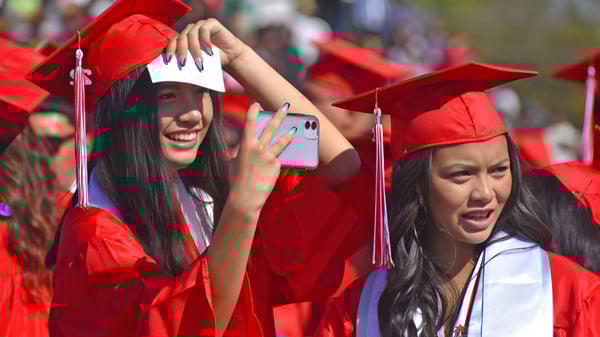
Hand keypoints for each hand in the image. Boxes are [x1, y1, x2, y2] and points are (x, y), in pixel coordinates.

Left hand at [166, 18, 246, 70]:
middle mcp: (190, 30)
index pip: (173, 41)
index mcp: (184, 38)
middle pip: (181, 37)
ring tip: (199, 62)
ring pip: (191, 34)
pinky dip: (205, 41)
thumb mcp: (198, 62)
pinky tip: (210, 51)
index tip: (169, 61)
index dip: (170, 50)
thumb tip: (176, 71)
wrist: (232, 57)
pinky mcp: (211, 23)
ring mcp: (200, 25)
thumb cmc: (214, 62)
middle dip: (181, 51)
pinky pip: (204, 29)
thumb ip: (189, 62)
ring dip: (195, 50)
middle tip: (183, 64)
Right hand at [228, 102, 295, 217]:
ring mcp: (269, 156)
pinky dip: (276, 161)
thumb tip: (242, 144)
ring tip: (295, 129)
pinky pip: (278, 159)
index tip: (257, 104)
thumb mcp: (233, 161)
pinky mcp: (276, 165)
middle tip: (285, 106)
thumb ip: (239, 150)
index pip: (250, 123)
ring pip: (281, 141)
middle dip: (279, 115)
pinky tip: (271, 169)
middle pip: (271, 127)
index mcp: (245, 145)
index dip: (253, 112)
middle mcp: (258, 148)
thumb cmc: (236, 179)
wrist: (245, 196)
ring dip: (288, 134)